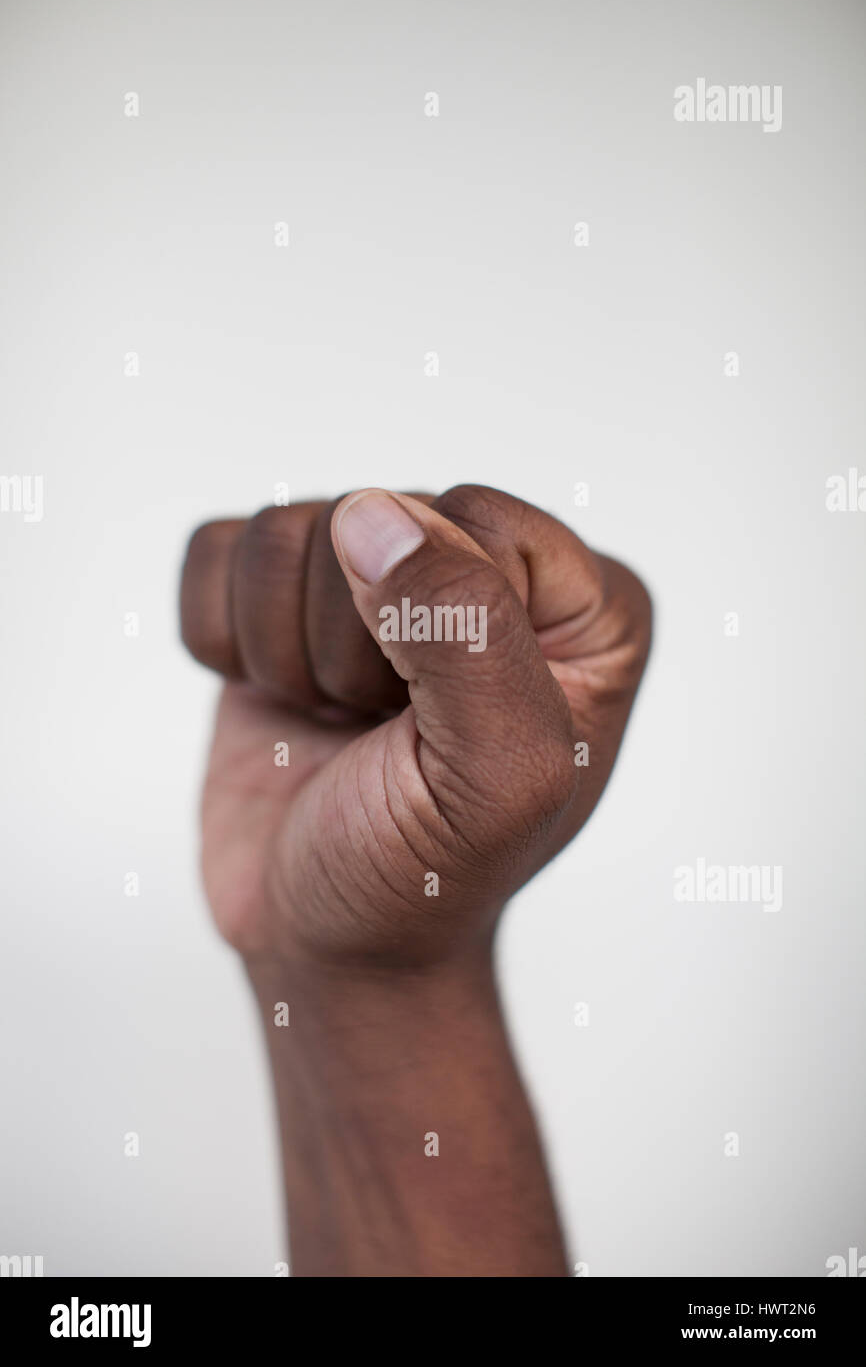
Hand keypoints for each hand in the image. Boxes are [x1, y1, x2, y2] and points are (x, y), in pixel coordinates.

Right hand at [180, 485, 650, 974]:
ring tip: (335, 724)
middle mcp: (488, 575)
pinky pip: (222, 552)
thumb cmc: (425, 876)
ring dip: (288, 656)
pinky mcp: (289, 601)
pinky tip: (280, 701)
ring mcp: (382, 583)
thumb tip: (373, 516)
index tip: (435, 722)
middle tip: (381, 736)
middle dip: (352, 649)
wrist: (326, 943)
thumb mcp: (494, 777)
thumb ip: (464, 631)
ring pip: (288, 533)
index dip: (433, 626)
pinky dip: (224, 641)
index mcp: (581, 608)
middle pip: (374, 517)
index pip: (476, 519)